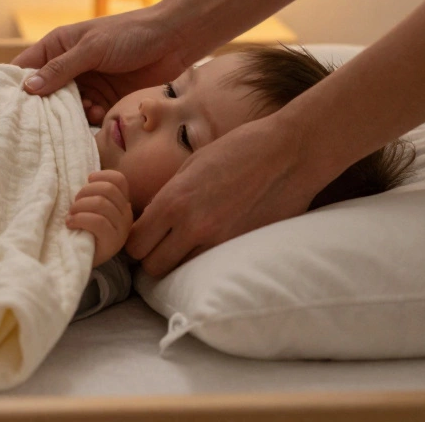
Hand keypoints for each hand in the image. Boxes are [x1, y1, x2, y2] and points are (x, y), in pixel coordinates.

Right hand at [12, 6, 190, 124]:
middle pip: (44, 94)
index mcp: (58, 46)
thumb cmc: (131, 33)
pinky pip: (88, 115)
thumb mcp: (92, 48)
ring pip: (66, 108)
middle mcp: (68, 66)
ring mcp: (88, 83)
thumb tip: (28, 88)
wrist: (175, 39)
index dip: (16, 86)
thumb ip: (61, 69)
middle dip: (43, 109)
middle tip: (39, 125)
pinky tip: (98, 115)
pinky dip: (89, 119)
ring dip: (69, 116)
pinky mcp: (106, 98)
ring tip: (80, 114)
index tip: (7, 108)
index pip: (26, 67)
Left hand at [66, 170, 131, 266]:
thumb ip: (92, 194)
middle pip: (108, 189)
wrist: (79, 261)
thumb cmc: (82, 231)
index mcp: (122, 204)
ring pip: (102, 204)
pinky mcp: (113, 242)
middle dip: (85, 192)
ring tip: (70, 215)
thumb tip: (87, 177)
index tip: (86, 181)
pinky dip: (80, 218)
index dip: (101, 176)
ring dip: (80, 206)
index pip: (119, 180)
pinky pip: (98, 221)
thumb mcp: (90, 209)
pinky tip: (71, 223)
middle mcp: (126, 215)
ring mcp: (122, 230)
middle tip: (74, 204)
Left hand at [125, 115, 329, 276]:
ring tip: (189, 246)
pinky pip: (212, 269)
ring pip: (181, 274)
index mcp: (174, 200)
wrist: (290, 153)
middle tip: (163, 244)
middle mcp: (193, 226)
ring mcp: (220, 242)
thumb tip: (150, 220)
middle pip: (152, 267)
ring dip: (180, 263)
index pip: (134, 244)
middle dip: (152, 257)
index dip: (135, 241)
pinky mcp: (244, 250)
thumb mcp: (191, 165)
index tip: (144, 234)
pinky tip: (213, 245)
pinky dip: (207, 264)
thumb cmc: (240, 149)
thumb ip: (167, 196)